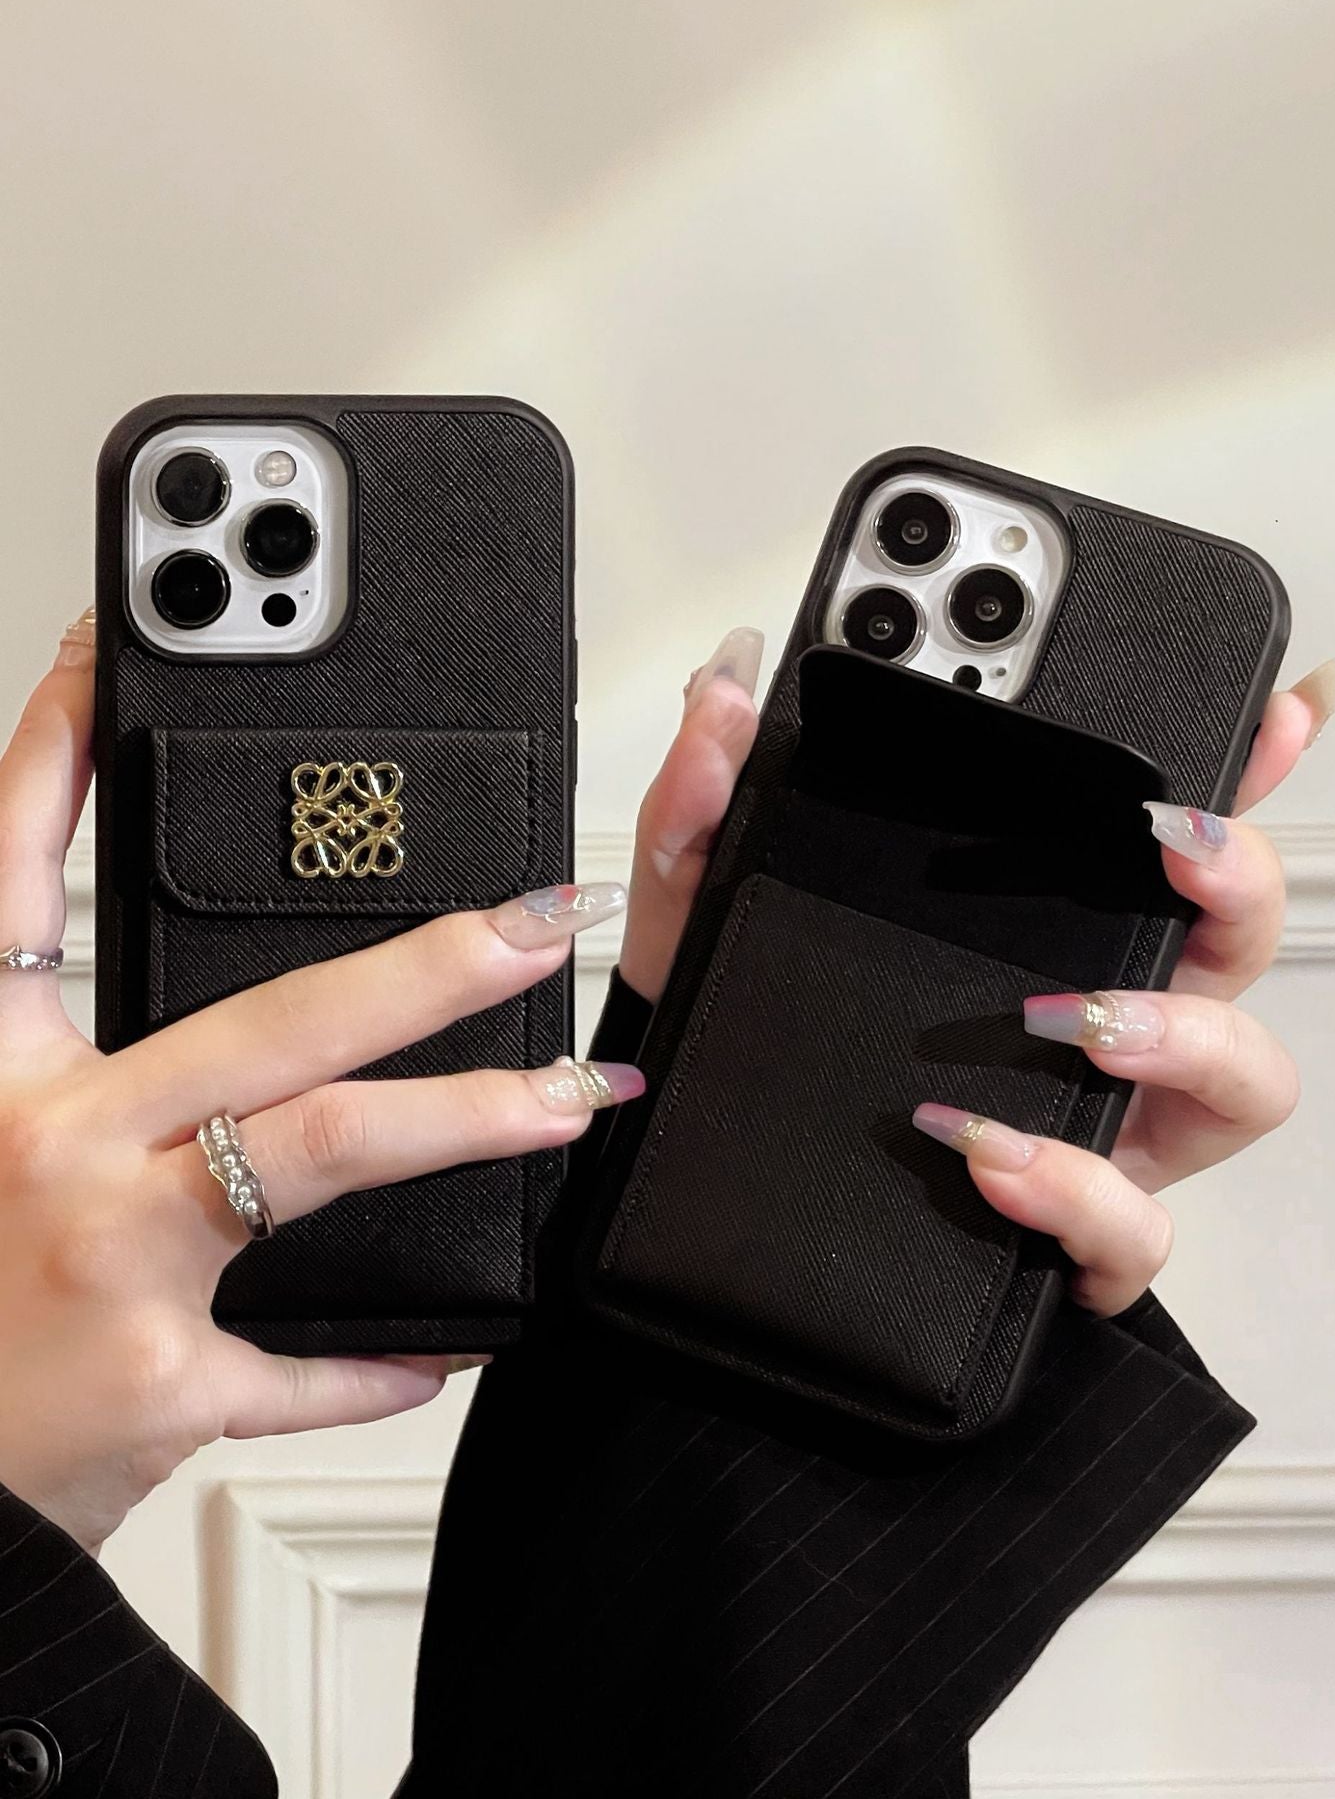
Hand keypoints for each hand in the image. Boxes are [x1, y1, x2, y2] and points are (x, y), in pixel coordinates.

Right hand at [0, 615, 637, 1552]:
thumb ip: (49, 1057)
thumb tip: (113, 984)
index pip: (14, 882)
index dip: (54, 761)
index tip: (109, 658)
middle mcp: (55, 1146)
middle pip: (269, 1018)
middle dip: (424, 960)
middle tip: (538, 914)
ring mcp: (115, 1264)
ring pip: (322, 1153)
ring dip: (465, 1115)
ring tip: (569, 1094)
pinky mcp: (159, 1386)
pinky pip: (301, 1366)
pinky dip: (382, 1359)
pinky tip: (452, 1340)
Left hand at [617, 626, 1334, 1321]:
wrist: (706, 1208)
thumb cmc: (747, 1050)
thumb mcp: (701, 920)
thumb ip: (704, 806)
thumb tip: (723, 698)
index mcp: (1042, 932)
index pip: (1160, 840)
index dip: (1238, 775)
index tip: (1267, 712)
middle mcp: (1101, 1026)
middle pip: (1241, 940)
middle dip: (1241, 879)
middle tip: (1173, 843)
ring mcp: (1103, 1133)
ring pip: (1244, 1082)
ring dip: (1186, 1037)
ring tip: (1075, 1017)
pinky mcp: (1070, 1238)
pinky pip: (1131, 1229)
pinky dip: (1075, 1190)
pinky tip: (989, 1155)